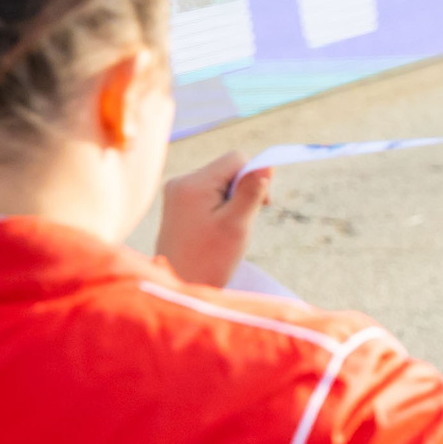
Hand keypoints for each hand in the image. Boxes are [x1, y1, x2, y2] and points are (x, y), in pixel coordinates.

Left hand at [156, 151, 270, 287]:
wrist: (179, 285)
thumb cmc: (210, 259)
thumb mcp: (237, 224)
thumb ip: (251, 191)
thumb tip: (266, 164)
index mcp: (193, 183)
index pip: (236, 159)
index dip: (255, 177)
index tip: (259, 206)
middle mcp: (180, 182)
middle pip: (227, 169)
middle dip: (241, 191)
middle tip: (240, 222)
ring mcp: (176, 193)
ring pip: (219, 182)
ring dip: (232, 201)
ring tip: (226, 228)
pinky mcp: (177, 204)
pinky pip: (208, 193)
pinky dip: (220, 207)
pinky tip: (216, 229)